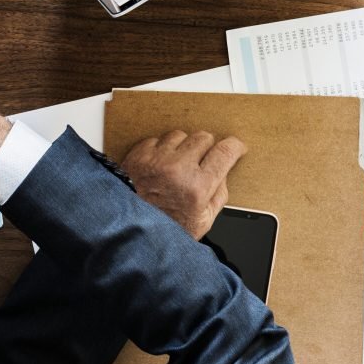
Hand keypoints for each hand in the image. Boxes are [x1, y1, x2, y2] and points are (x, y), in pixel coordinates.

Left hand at [122, 131, 246, 239]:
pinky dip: (161, 150)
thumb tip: (224, 173)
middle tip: (201, 162)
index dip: (234, 146)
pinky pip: (158, 139)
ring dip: (182, 147)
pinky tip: (160, 166)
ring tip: (177, 166)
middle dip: (206, 148)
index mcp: (197, 187)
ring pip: (180, 135)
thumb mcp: (202, 222)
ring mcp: (157, 159)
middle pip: (203, 137)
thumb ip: (219, 195)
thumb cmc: (163, 228)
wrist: (127, 228)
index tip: (235, 147)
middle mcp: (178, 169)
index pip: (224, 152)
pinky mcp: (139, 154)